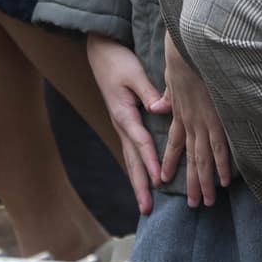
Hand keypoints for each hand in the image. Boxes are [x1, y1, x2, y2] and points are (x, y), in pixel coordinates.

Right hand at [86, 34, 163, 215]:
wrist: (100, 52)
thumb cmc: (118, 60)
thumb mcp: (134, 73)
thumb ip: (149, 92)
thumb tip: (160, 110)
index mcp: (124, 113)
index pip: (141, 142)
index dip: (151, 161)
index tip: (160, 181)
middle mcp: (121, 124)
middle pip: (132, 160)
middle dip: (140, 185)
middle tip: (147, 209)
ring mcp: (121, 126)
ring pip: (131, 159)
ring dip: (138, 182)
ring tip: (145, 205)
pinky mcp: (125, 123)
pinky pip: (132, 151)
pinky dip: (138, 168)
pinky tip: (144, 180)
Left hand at [163, 31, 231, 208]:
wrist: (192, 41)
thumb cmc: (184, 53)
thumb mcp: (170, 75)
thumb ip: (167, 94)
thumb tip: (158, 108)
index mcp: (179, 110)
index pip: (173, 142)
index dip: (170, 161)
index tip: (165, 178)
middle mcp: (190, 119)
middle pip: (191, 157)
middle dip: (193, 182)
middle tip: (195, 204)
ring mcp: (204, 119)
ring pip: (204, 158)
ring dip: (206, 181)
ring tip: (208, 202)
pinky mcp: (216, 114)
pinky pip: (220, 145)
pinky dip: (222, 165)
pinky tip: (225, 181)